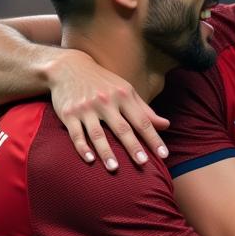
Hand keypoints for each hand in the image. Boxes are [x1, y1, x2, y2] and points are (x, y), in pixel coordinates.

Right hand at [46, 50, 169, 169]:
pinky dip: (82, 147)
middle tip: (143, 163)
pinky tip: (90, 160)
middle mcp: (105, 101)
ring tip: (114, 168)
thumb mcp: (126, 90)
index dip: (153, 138)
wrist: (68, 67)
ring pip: (97, 134)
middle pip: (122, 128)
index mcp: (123, 96)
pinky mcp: (68, 114)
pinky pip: (76, 134)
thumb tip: (166, 125)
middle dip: (133, 146)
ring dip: (106, 152)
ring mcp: (86, 108)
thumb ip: (145, 110)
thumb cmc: (103, 82)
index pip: (142, 121)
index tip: (164, 155)